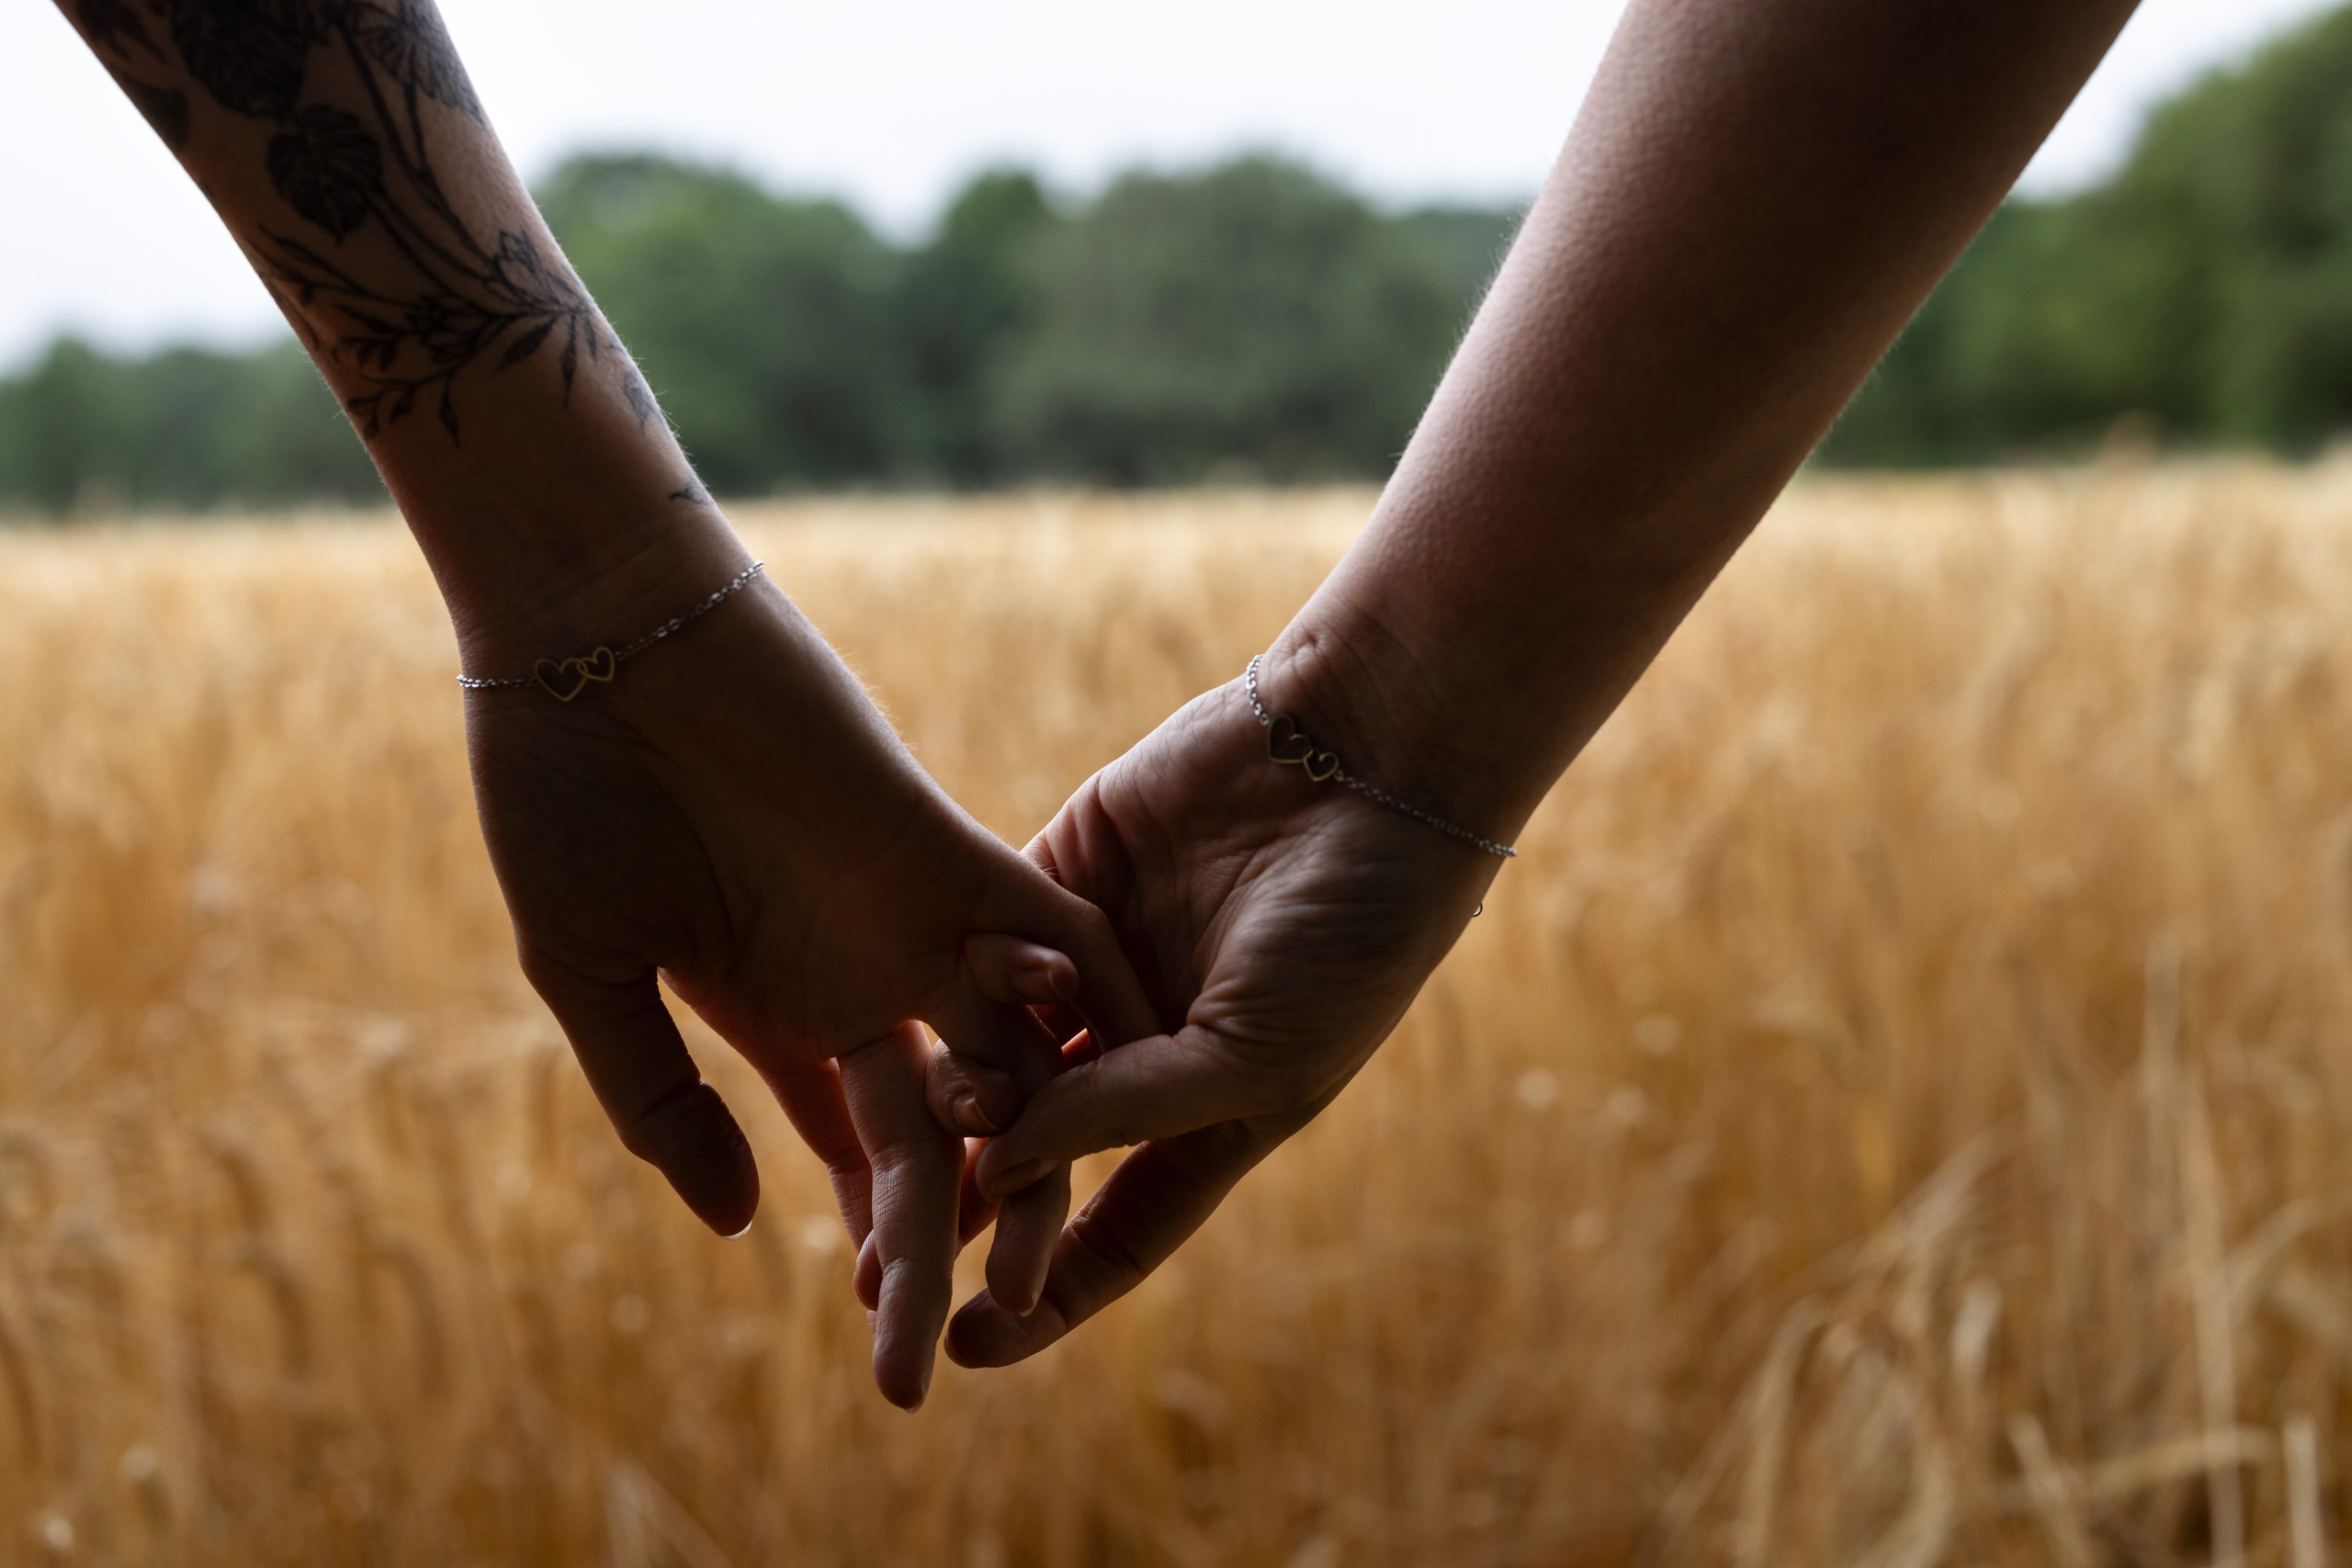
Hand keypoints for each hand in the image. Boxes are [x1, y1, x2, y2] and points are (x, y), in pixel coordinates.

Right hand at [462, 544, 1154, 1406]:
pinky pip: (1041, 934)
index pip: (855, 1152)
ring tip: (1043, 1267)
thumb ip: (660, 1099)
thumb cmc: (562, 794)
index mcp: (779, 1008)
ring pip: (1005, 1055)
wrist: (596, 637)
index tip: (892, 1346)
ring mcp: (911, 913)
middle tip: (975, 1345)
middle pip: (940, 1133)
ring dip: (1031, 1155)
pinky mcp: (944, 843)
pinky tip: (1116, 1092)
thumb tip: (738, 1230)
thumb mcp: (591, 974)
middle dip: (950, 1242)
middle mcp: (866, 973)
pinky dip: (1075, 1009)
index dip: (877, 1246)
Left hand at [926, 664, 1504, 1366]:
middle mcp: (1148, 1053)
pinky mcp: (1068, 879)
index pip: (1112, 1233)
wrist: (1370, 767)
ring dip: (956, 1093)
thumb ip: (1128, 1111)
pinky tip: (928, 1010)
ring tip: (899, 1131)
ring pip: (1002, 1050)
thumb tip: (999, 1177)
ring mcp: (1106, 968)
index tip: (965, 1347)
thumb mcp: (1252, 1053)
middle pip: (1036, 1153)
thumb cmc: (1350, 933)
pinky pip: (998, 945)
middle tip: (872, 1257)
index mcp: (1213, 1117)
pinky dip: (975, 976)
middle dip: (963, 1209)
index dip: (1044, 1299)